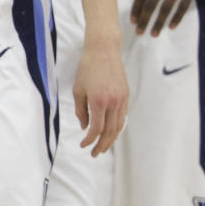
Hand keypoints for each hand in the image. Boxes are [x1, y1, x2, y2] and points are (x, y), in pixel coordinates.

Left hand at [73, 39, 128, 155]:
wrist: (104, 51)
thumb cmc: (87, 68)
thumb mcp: (78, 89)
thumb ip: (81, 110)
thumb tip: (85, 127)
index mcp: (98, 101)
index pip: (96, 128)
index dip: (90, 140)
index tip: (83, 145)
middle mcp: (113, 102)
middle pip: (109, 131)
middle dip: (102, 145)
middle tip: (95, 154)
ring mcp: (122, 100)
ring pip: (118, 126)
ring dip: (111, 139)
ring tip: (103, 147)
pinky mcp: (126, 96)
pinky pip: (122, 117)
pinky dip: (116, 127)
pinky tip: (110, 132)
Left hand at [131, 0, 204, 35]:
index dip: (135, 8)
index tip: (132, 20)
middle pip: (150, 2)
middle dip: (143, 19)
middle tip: (139, 32)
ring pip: (166, 6)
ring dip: (159, 22)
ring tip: (154, 34)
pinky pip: (183, 5)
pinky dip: (176, 18)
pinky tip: (171, 27)